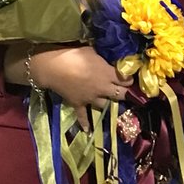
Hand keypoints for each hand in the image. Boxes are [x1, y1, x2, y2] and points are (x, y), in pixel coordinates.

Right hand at [4, 43, 132, 130]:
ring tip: (109, 101)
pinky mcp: (78, 104)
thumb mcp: (91, 51)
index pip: (125, 80)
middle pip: (120, 94)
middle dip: (125, 93)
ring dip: (108, 103)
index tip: (130, 78)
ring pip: (105, 105)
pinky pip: (83, 116)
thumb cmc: (73, 54)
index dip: (129, 80)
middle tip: (127, 92)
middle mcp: (103, 89)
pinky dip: (85, 123)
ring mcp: (91, 98)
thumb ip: (102, 59)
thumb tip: (107, 60)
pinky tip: (88, 131)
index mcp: (108, 74)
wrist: (53, 67)